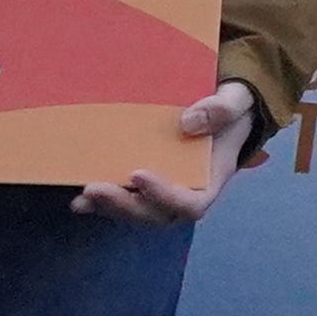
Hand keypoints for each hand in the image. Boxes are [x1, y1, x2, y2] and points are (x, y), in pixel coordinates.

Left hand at [74, 79, 255, 225]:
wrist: (230, 110)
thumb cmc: (234, 107)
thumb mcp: (236, 100)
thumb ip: (222, 109)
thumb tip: (187, 122)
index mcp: (213, 177)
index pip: (192, 203)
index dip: (164, 196)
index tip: (138, 173)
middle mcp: (189, 191)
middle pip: (158, 214)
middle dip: (126, 205)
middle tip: (94, 189)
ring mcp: (167, 189)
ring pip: (140, 212)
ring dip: (110, 208)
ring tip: (82, 199)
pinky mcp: (148, 183)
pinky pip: (128, 199)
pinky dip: (104, 203)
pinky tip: (80, 200)